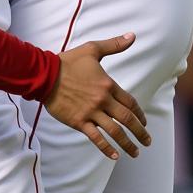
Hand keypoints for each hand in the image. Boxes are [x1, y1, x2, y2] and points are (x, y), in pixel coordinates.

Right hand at [43, 33, 150, 159]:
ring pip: (115, 132)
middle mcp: (102, 100)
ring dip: (128, 144)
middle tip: (147, 141)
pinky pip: (96, 138)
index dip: (140, 114)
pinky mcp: (78, 121)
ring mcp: (91, 112)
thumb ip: (113, 45)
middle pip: (127, 120)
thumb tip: (132, 36)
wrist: (44, 74)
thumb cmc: (68, 62)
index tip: (144, 123)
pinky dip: (106, 148)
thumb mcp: (92, 50)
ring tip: (136, 152)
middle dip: (140, 133)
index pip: (130, 103)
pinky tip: (114, 156)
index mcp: (108, 85)